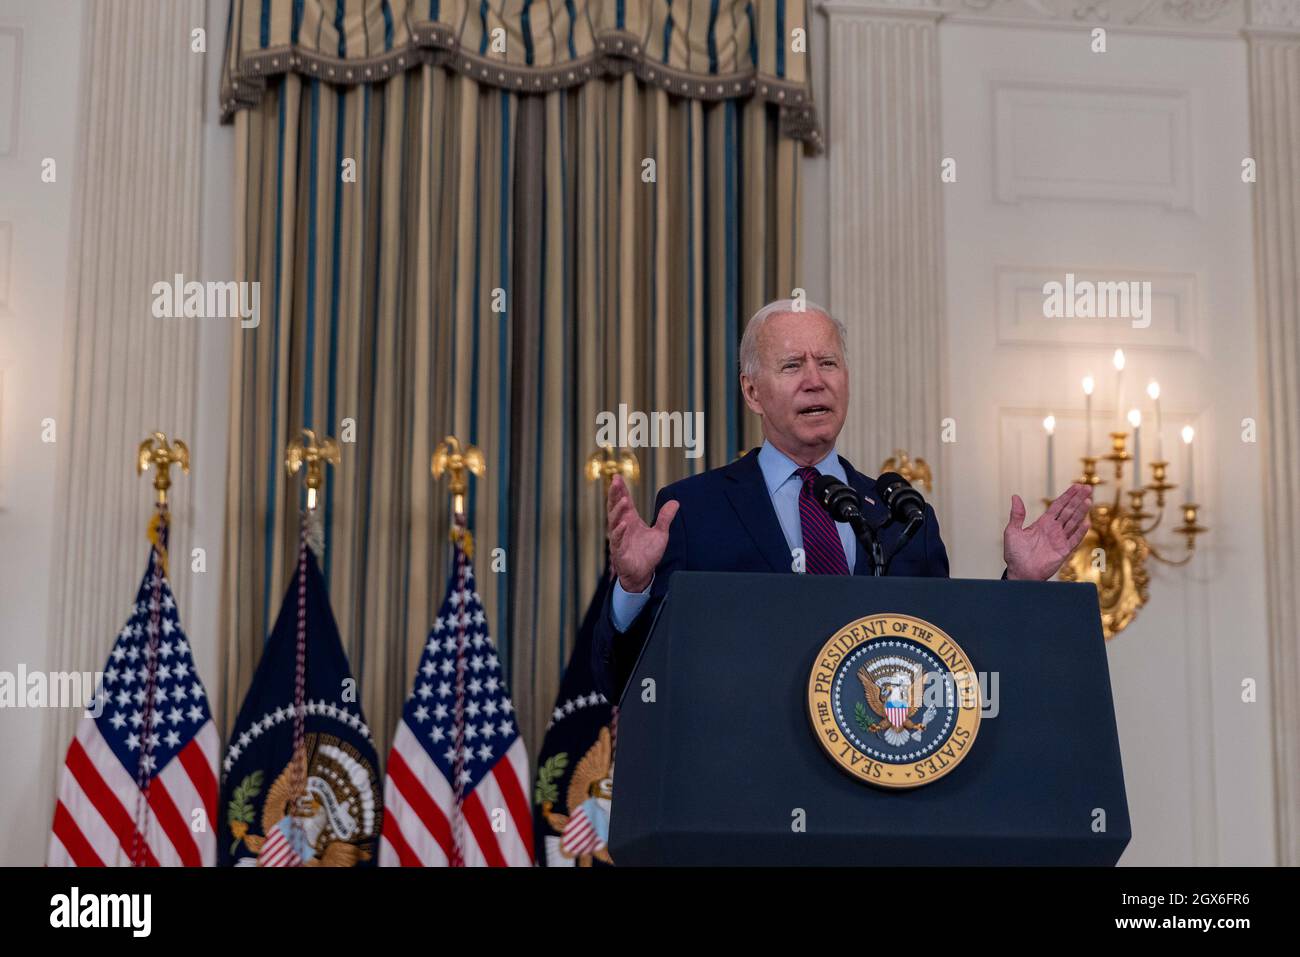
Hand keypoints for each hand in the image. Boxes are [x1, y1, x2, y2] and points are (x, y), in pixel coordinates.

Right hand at [607, 474, 678, 593]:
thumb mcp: (660, 533)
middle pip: (615, 507)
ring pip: (614, 521)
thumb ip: (665, 518)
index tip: (617, 477)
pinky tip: (623, 524)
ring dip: (618, 510)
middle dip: (614, 494)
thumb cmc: (647, 554)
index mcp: (630, 520)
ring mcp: (619, 539)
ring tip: (623, 499)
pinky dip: (619, 532)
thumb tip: (675, 502)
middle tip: (615, 481)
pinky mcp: (619, 551)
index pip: (624, 502)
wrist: (642, 575)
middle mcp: (622, 527)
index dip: (620, 490)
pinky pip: (617, 540)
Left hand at [1003, 483, 1091, 580]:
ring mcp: (1060, 540)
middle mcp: (1054, 529)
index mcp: (1043, 523)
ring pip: (1073, 522)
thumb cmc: (1015, 554)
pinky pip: (1074, 540)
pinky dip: (1080, 532)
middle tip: (1088, 488)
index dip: (1068, 496)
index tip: (1077, 486)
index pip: (1058, 506)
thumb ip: (1017, 515)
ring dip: (1081, 511)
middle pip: (1069, 511)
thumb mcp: (1012, 531)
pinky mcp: (1063, 551)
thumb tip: (1015, 496)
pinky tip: (1086, 523)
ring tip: (1088, 500)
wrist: (1019, 572)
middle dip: (1078, 499)